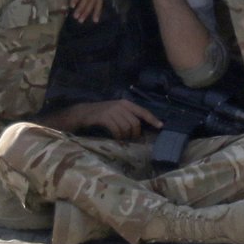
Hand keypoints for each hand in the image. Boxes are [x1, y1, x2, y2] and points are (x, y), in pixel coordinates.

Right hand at [48, 99, 162, 139]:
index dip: (152, 119)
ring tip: (122, 140)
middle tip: (131, 140)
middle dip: (135, 134)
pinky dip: (118, 137)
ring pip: (126, 127)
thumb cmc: (102, 114)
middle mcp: (121, 105)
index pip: (143, 111)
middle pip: (135, 123)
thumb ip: (128, 116)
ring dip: (126, 137)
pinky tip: (116, 140)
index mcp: (126, 103)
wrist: (83, 113)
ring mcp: (112, 110)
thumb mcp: (116, 112)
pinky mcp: (104, 117)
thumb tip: (140, 129)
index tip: (160, 126)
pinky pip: (116, 130)